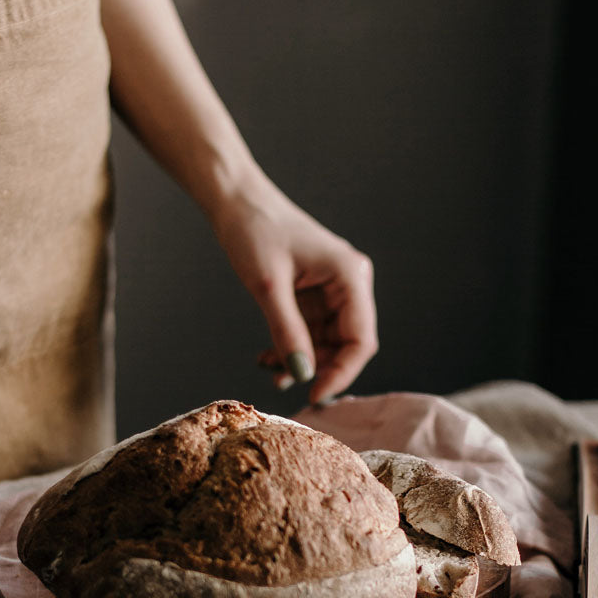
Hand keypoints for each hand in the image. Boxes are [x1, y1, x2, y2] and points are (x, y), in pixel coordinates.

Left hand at [212, 170, 377, 404]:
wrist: (236, 201)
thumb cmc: (254, 231)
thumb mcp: (268, 288)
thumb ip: (288, 332)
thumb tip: (304, 376)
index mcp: (350, 276)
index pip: (361, 340)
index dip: (341, 373)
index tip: (314, 396)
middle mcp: (349, 283)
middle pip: (348, 344)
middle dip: (319, 368)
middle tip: (286, 385)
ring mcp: (333, 289)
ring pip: (328, 342)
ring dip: (302, 360)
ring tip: (268, 367)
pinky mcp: (315, 294)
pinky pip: (312, 331)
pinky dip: (293, 347)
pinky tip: (268, 357)